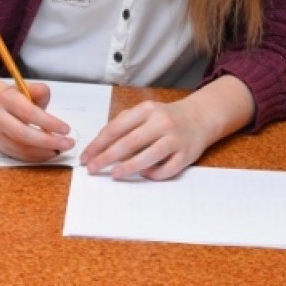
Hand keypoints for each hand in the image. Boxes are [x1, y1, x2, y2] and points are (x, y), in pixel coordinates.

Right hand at [0, 83, 74, 161]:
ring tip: (62, 148)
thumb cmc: (17, 98)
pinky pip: (20, 156)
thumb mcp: (27, 89)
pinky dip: (38, 156)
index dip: (48, 122)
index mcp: (7, 99)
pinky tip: (51, 152)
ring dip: (45, 151)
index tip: (66, 129)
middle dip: (48, 142)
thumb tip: (43, 92)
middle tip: (68, 143)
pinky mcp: (1, 147)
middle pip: (23, 135)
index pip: (28, 113)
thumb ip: (39, 90)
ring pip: (22, 148)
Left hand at [80, 75, 255, 179]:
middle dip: (108, 156)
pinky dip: (154, 173)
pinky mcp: (187, 154)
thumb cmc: (165, 118)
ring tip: (114, 174)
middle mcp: (162, 122)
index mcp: (147, 110)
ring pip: (150, 155)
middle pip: (130, 141)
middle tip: (92, 168)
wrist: (199, 118)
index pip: (117, 127)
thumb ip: (124, 125)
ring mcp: (176, 138)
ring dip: (129, 166)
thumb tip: (99, 147)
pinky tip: (144, 174)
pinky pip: (168, 168)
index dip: (99, 144)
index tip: (86, 156)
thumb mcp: (144, 113)